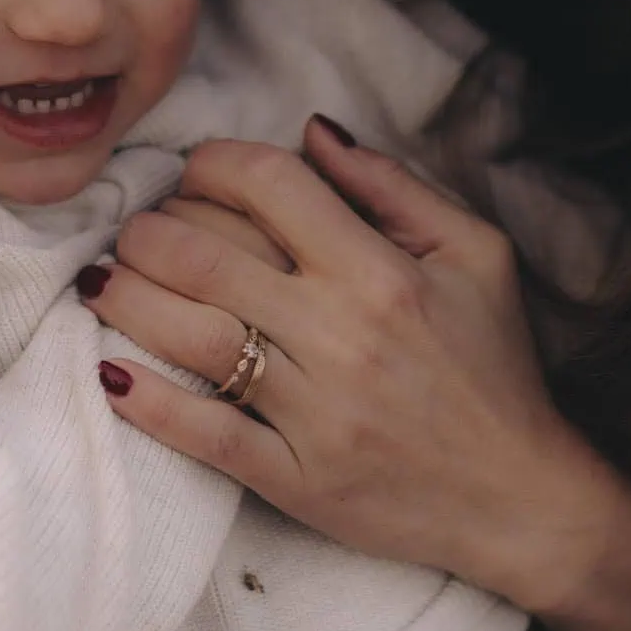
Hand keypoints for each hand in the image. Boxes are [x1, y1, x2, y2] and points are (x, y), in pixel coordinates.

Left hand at [84, 118, 630, 630]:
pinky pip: (203, 433)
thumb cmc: (495, 366)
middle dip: (150, 228)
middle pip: (205, 254)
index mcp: (382, 271)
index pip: (268, 184)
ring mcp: (313, 411)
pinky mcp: (295, 479)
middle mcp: (341, 334)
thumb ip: (394, 186)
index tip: (194, 172)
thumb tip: (312, 132)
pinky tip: (110, 369)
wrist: (523, 498)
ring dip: (130, 298)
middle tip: (137, 229)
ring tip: (108, 282)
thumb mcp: (477, 255)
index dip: (210, 163)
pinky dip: (147, 401)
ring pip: (191, 335)